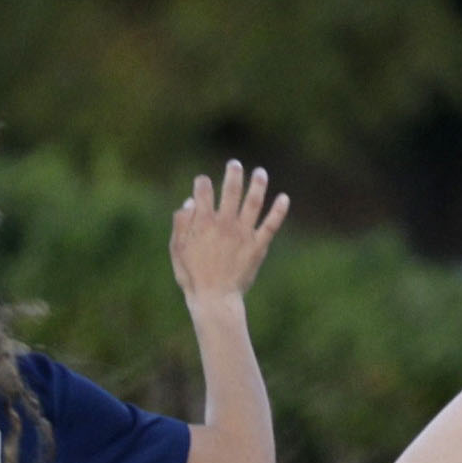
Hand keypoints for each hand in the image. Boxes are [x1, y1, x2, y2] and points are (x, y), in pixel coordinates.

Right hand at [170, 160, 289, 306]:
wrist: (214, 298)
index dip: (202, 183)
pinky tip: (284, 197)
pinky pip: (271, 224)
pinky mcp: (258, 245)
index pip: (203, 192)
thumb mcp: (177, 249)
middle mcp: (224, 223)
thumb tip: (189, 201)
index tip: (203, 181)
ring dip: (258, 185)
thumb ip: (181, 224)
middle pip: (231, 190)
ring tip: (260, 172)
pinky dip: (279, 210)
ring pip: (253, 202)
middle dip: (233, 174)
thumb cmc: (192, 275)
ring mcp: (243, 233)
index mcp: (203, 222)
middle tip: (235, 164)